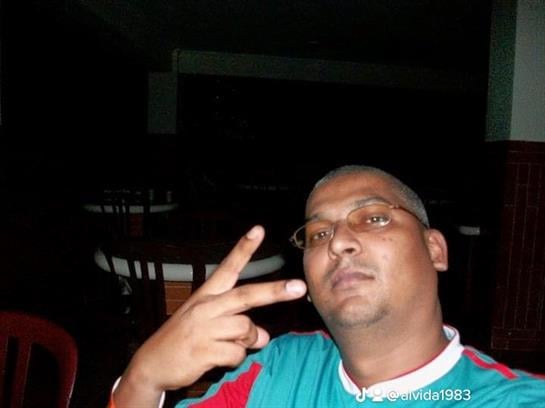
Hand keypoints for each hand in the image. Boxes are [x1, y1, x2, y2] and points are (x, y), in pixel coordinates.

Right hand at [113, 225, 306, 405]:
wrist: (152, 364)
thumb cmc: (186, 339)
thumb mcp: (210, 325)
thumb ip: (240, 326)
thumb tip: (264, 336)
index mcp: (207, 295)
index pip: (228, 267)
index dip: (244, 248)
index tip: (258, 230)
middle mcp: (206, 306)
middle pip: (245, 296)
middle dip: (274, 291)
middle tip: (299, 287)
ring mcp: (203, 328)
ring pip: (245, 329)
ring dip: (247, 341)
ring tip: (228, 345)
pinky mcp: (202, 350)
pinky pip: (236, 354)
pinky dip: (234, 359)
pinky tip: (216, 359)